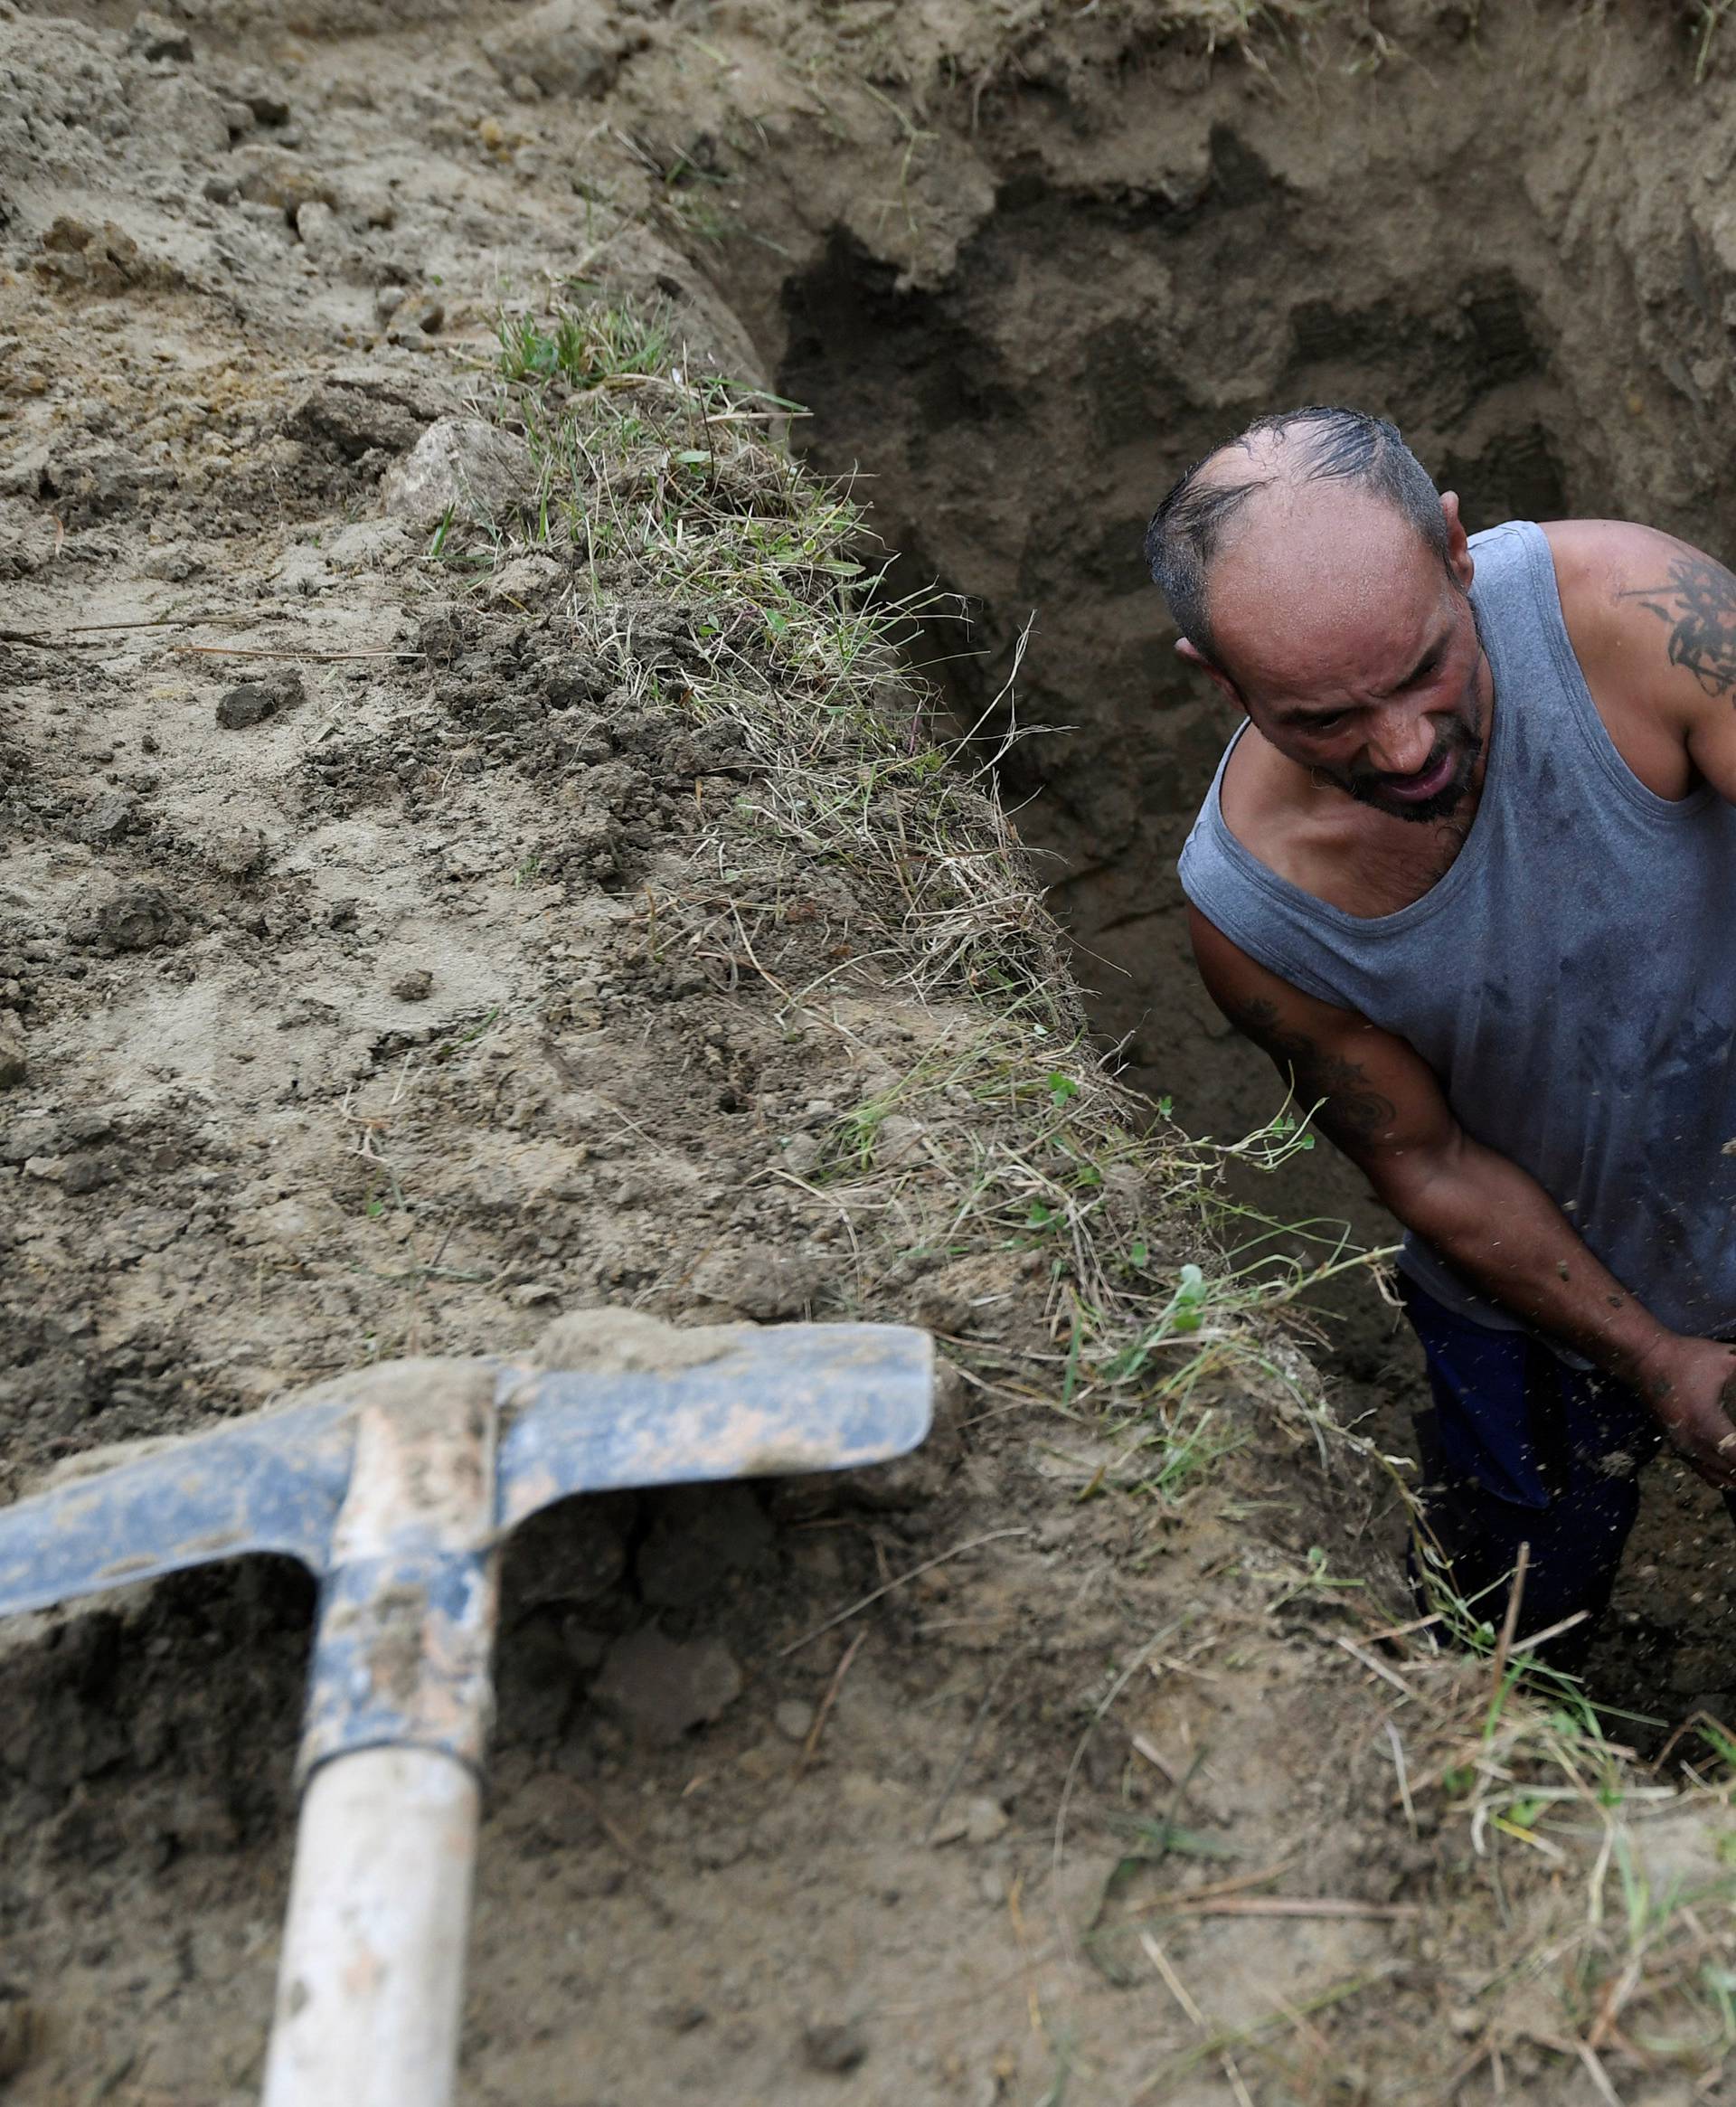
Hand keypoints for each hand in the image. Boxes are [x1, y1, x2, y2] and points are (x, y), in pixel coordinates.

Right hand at [1632, 1334, 1735, 1488]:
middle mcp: (1693, 1443)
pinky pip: (1704, 1472)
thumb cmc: (1684, 1358)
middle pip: (1731, 1473)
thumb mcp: (1725, 1359)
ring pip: (1717, 1478)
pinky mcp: (1675, 1445)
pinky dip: (1722, 1476)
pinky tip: (1733, 1471)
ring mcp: (1682, 1447)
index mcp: (1707, 1425)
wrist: (1642, 1359)